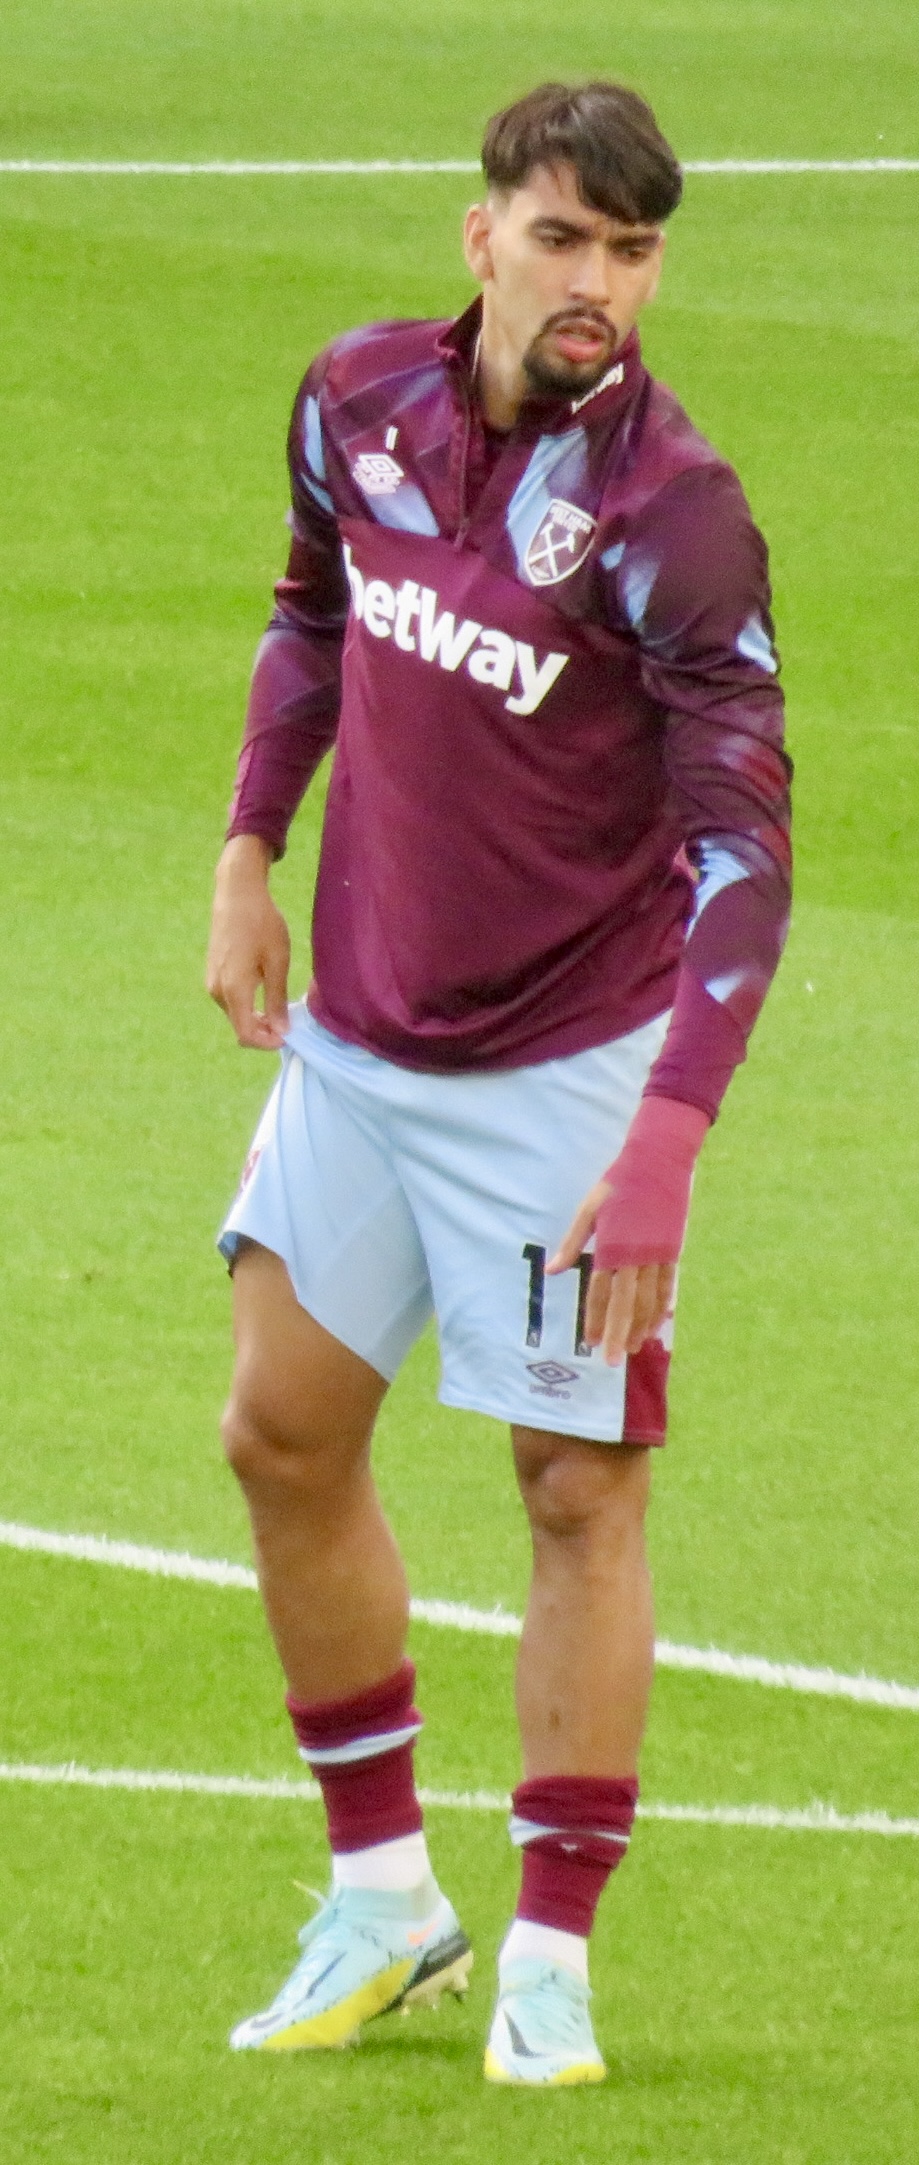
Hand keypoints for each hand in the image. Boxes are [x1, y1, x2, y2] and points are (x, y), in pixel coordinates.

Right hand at [206, 835, 290, 1048]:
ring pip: (235, 1015)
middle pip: (240, 1027)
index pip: (246, 1035)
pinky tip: (266, 993)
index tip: (289, 1036)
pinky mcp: (213, 974)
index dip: (267, 1043)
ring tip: (281, 1007)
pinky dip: (248, 1006)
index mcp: (233, 989)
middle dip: (264, 1033)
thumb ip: (276, 1000)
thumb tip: (281, 1031)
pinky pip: (231, 1001)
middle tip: (290, 1023)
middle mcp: (217, 991)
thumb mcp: (277, 962)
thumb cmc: (262, 924)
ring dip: (257, 1019)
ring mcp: (212, 982)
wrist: (237, 894)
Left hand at [547, 1186, 675, 1366]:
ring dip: (642, 1327)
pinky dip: (662, 1308)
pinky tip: (656, 1324)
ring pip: (650, 1300)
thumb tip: (553, 1271)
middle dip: (620, 1335)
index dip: (597, 1319)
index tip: (591, 1342)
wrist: (658, 1163)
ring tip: (634, 1348)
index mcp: (612, 1246)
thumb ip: (572, 1243)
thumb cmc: (618, 1184)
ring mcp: (658, 1255)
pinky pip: (667, 1287)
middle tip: (614, 1361)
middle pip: (627, 1304)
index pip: (602, 1292)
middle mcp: (636, 1256)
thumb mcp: (589, 1210)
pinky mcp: (672, 1251)